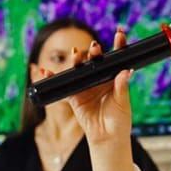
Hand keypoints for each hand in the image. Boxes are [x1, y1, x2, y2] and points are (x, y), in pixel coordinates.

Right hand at [37, 28, 131, 147]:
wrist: (107, 137)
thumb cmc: (119, 120)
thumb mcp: (122, 103)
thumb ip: (122, 88)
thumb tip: (126, 72)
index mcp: (114, 78)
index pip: (116, 58)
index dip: (118, 45)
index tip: (120, 33)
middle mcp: (99, 78)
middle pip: (95, 60)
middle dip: (94, 51)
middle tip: (95, 47)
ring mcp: (86, 86)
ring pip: (79, 69)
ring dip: (75, 60)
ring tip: (75, 54)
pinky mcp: (74, 95)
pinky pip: (63, 84)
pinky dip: (53, 78)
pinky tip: (45, 72)